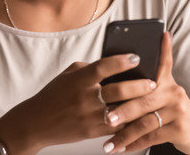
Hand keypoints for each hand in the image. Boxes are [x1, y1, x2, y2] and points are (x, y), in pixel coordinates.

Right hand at [0, 53, 157, 154]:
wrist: (36, 123)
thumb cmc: (53, 96)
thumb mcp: (68, 75)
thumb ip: (89, 68)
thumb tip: (112, 64)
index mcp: (79, 79)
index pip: (104, 66)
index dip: (122, 61)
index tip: (136, 57)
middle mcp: (85, 97)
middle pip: (118, 90)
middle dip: (139, 86)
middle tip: (153, 82)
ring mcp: (89, 116)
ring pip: (121, 111)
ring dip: (138, 105)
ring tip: (152, 100)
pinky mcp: (91, 132)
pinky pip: (116, 127)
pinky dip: (129, 122)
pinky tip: (140, 117)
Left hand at [100, 32, 189, 154]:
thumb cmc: (174, 113)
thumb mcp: (166, 95)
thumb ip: (146, 86)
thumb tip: (119, 77)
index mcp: (167, 81)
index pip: (163, 61)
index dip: (162, 48)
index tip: (159, 35)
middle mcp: (174, 92)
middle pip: (143, 99)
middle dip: (122, 110)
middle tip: (104, 117)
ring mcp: (178, 110)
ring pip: (145, 122)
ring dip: (124, 134)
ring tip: (109, 143)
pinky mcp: (179, 128)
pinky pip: (151, 137)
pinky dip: (134, 144)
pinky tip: (122, 148)